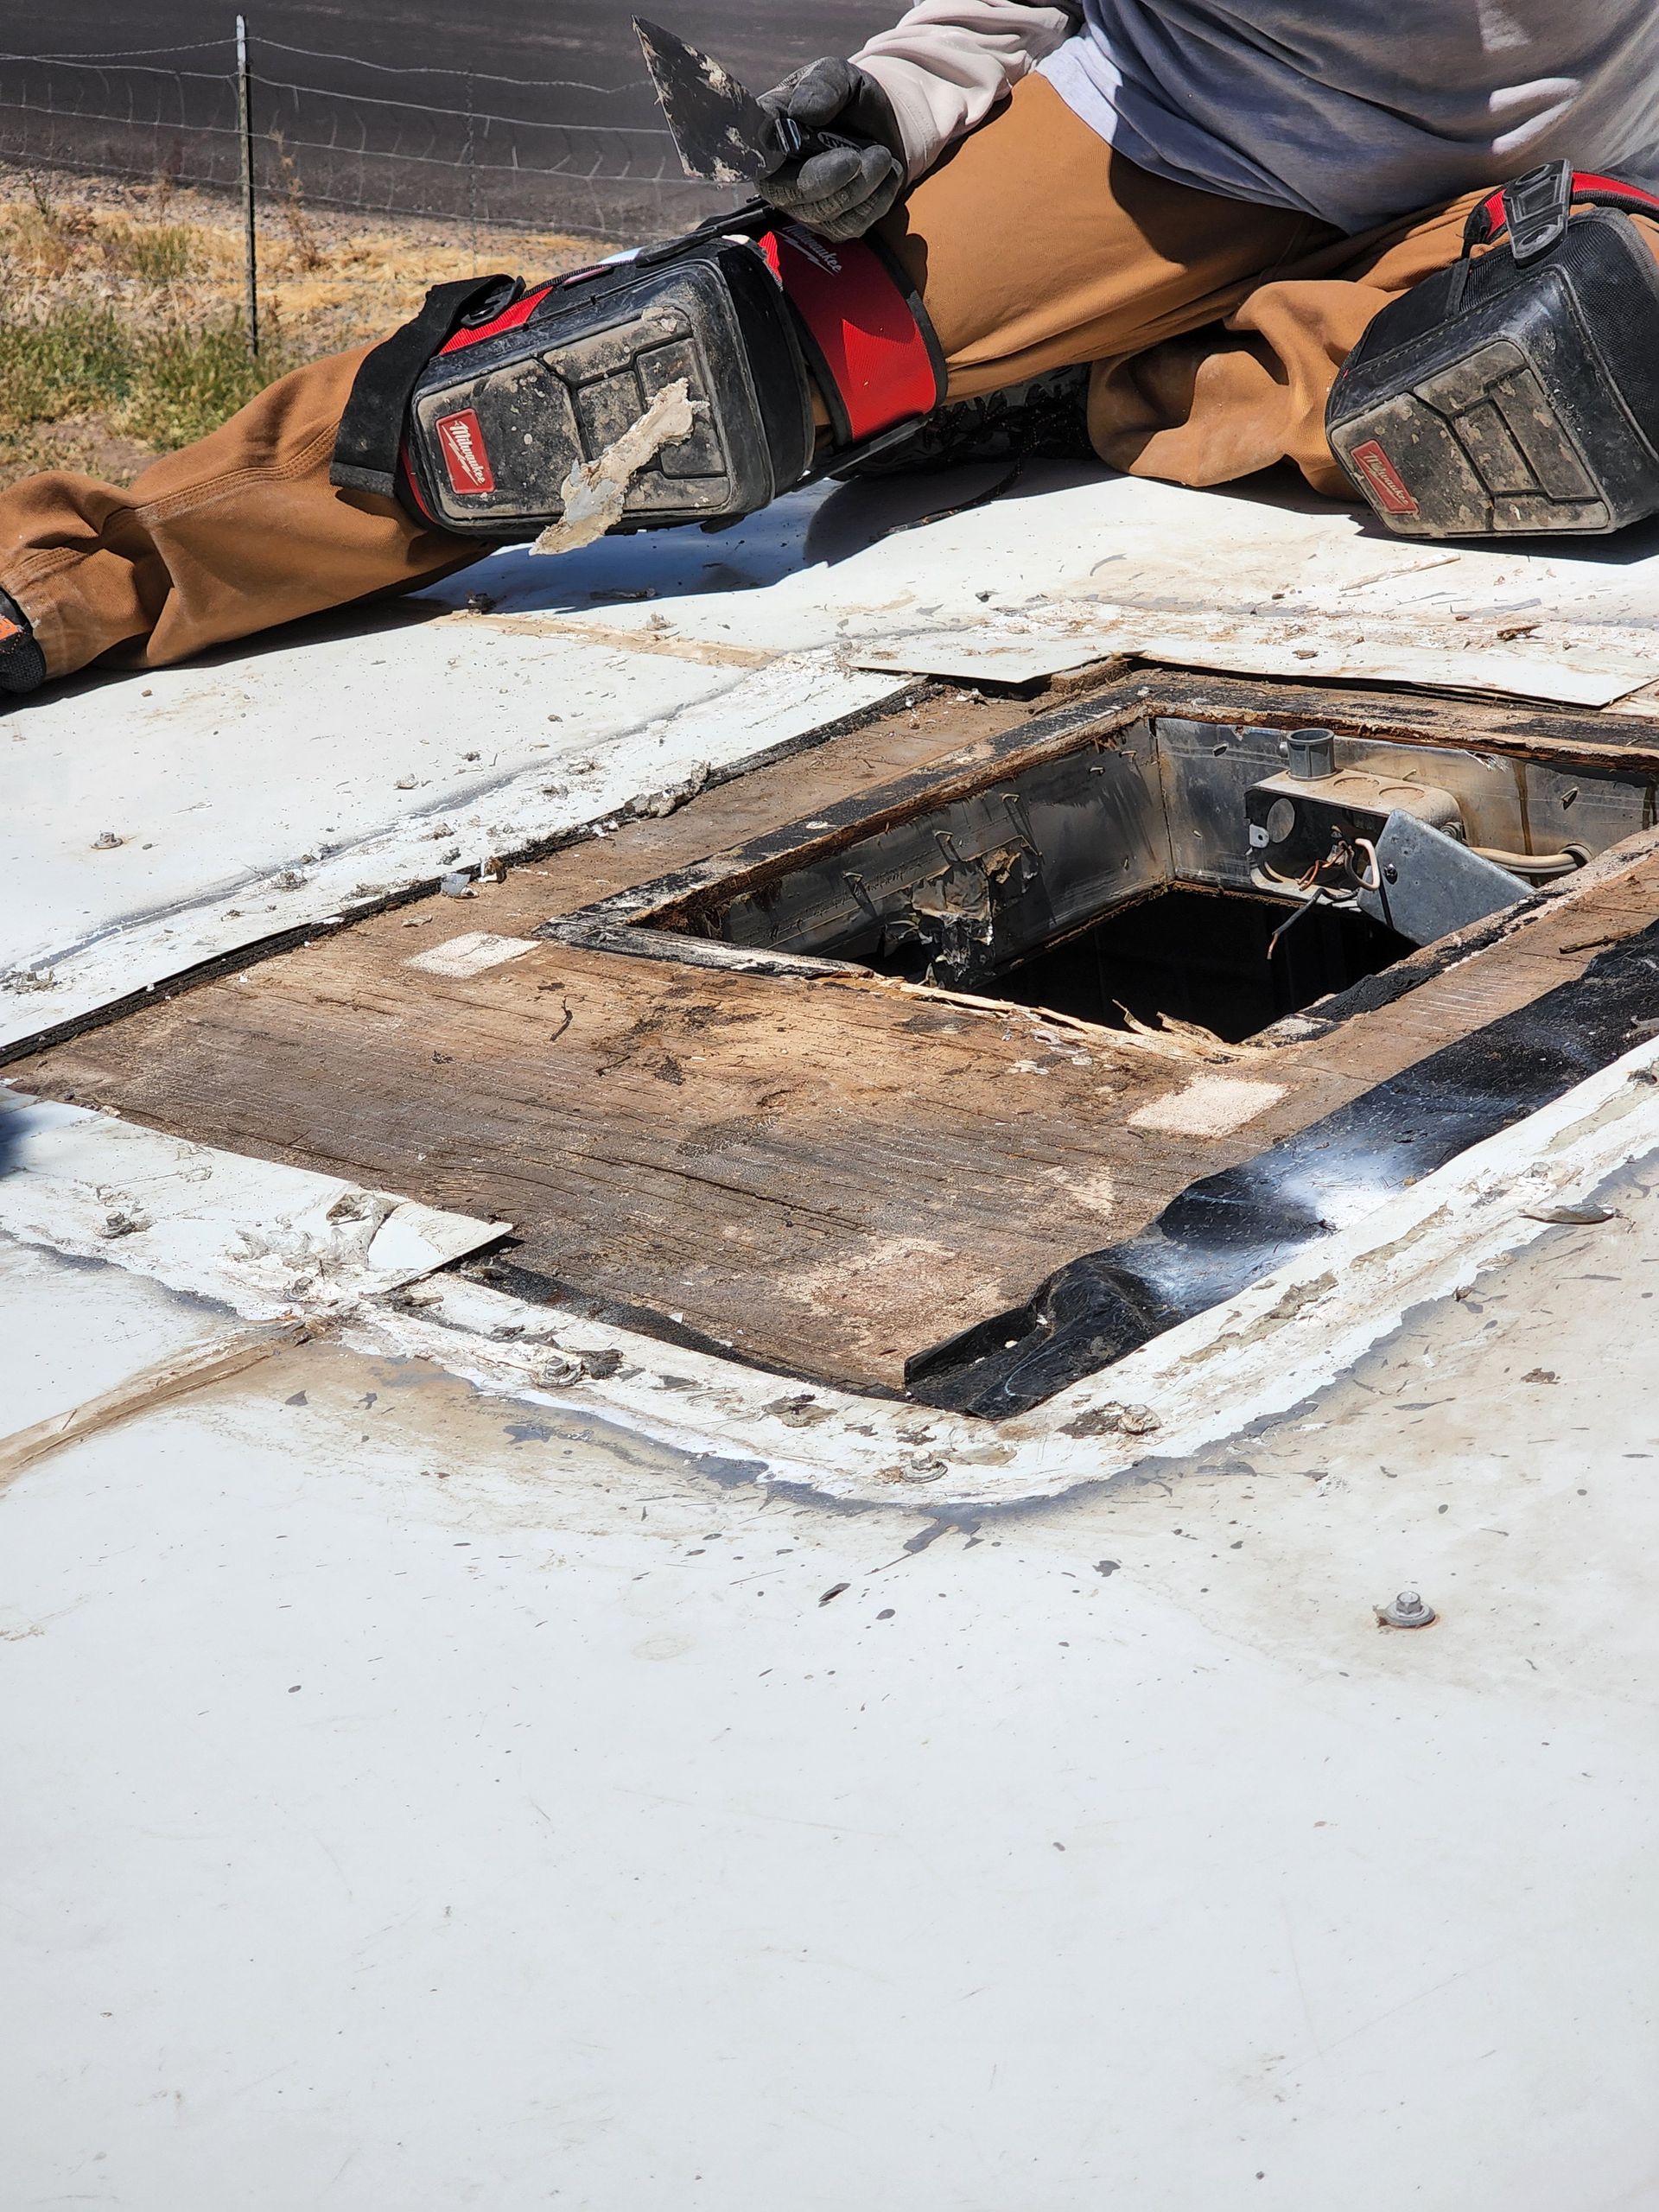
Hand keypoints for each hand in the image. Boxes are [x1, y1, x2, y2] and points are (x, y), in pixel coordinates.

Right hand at [757, 58, 904, 241]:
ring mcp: (805, 206)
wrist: (884, 124)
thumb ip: (821, 86)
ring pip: (826, 212)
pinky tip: (886, 174)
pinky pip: (852, 225)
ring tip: (882, 154)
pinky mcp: (833, 225)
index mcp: (768, 137)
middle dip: (825, 180)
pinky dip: (877, 199)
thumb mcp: (838, 76)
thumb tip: (803, 112)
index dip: (763, 154)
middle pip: (788, 194)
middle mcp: (779, 177)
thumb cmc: (848, 98)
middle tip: (857, 157)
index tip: (786, 148)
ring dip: (861, 185)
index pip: (751, 152)